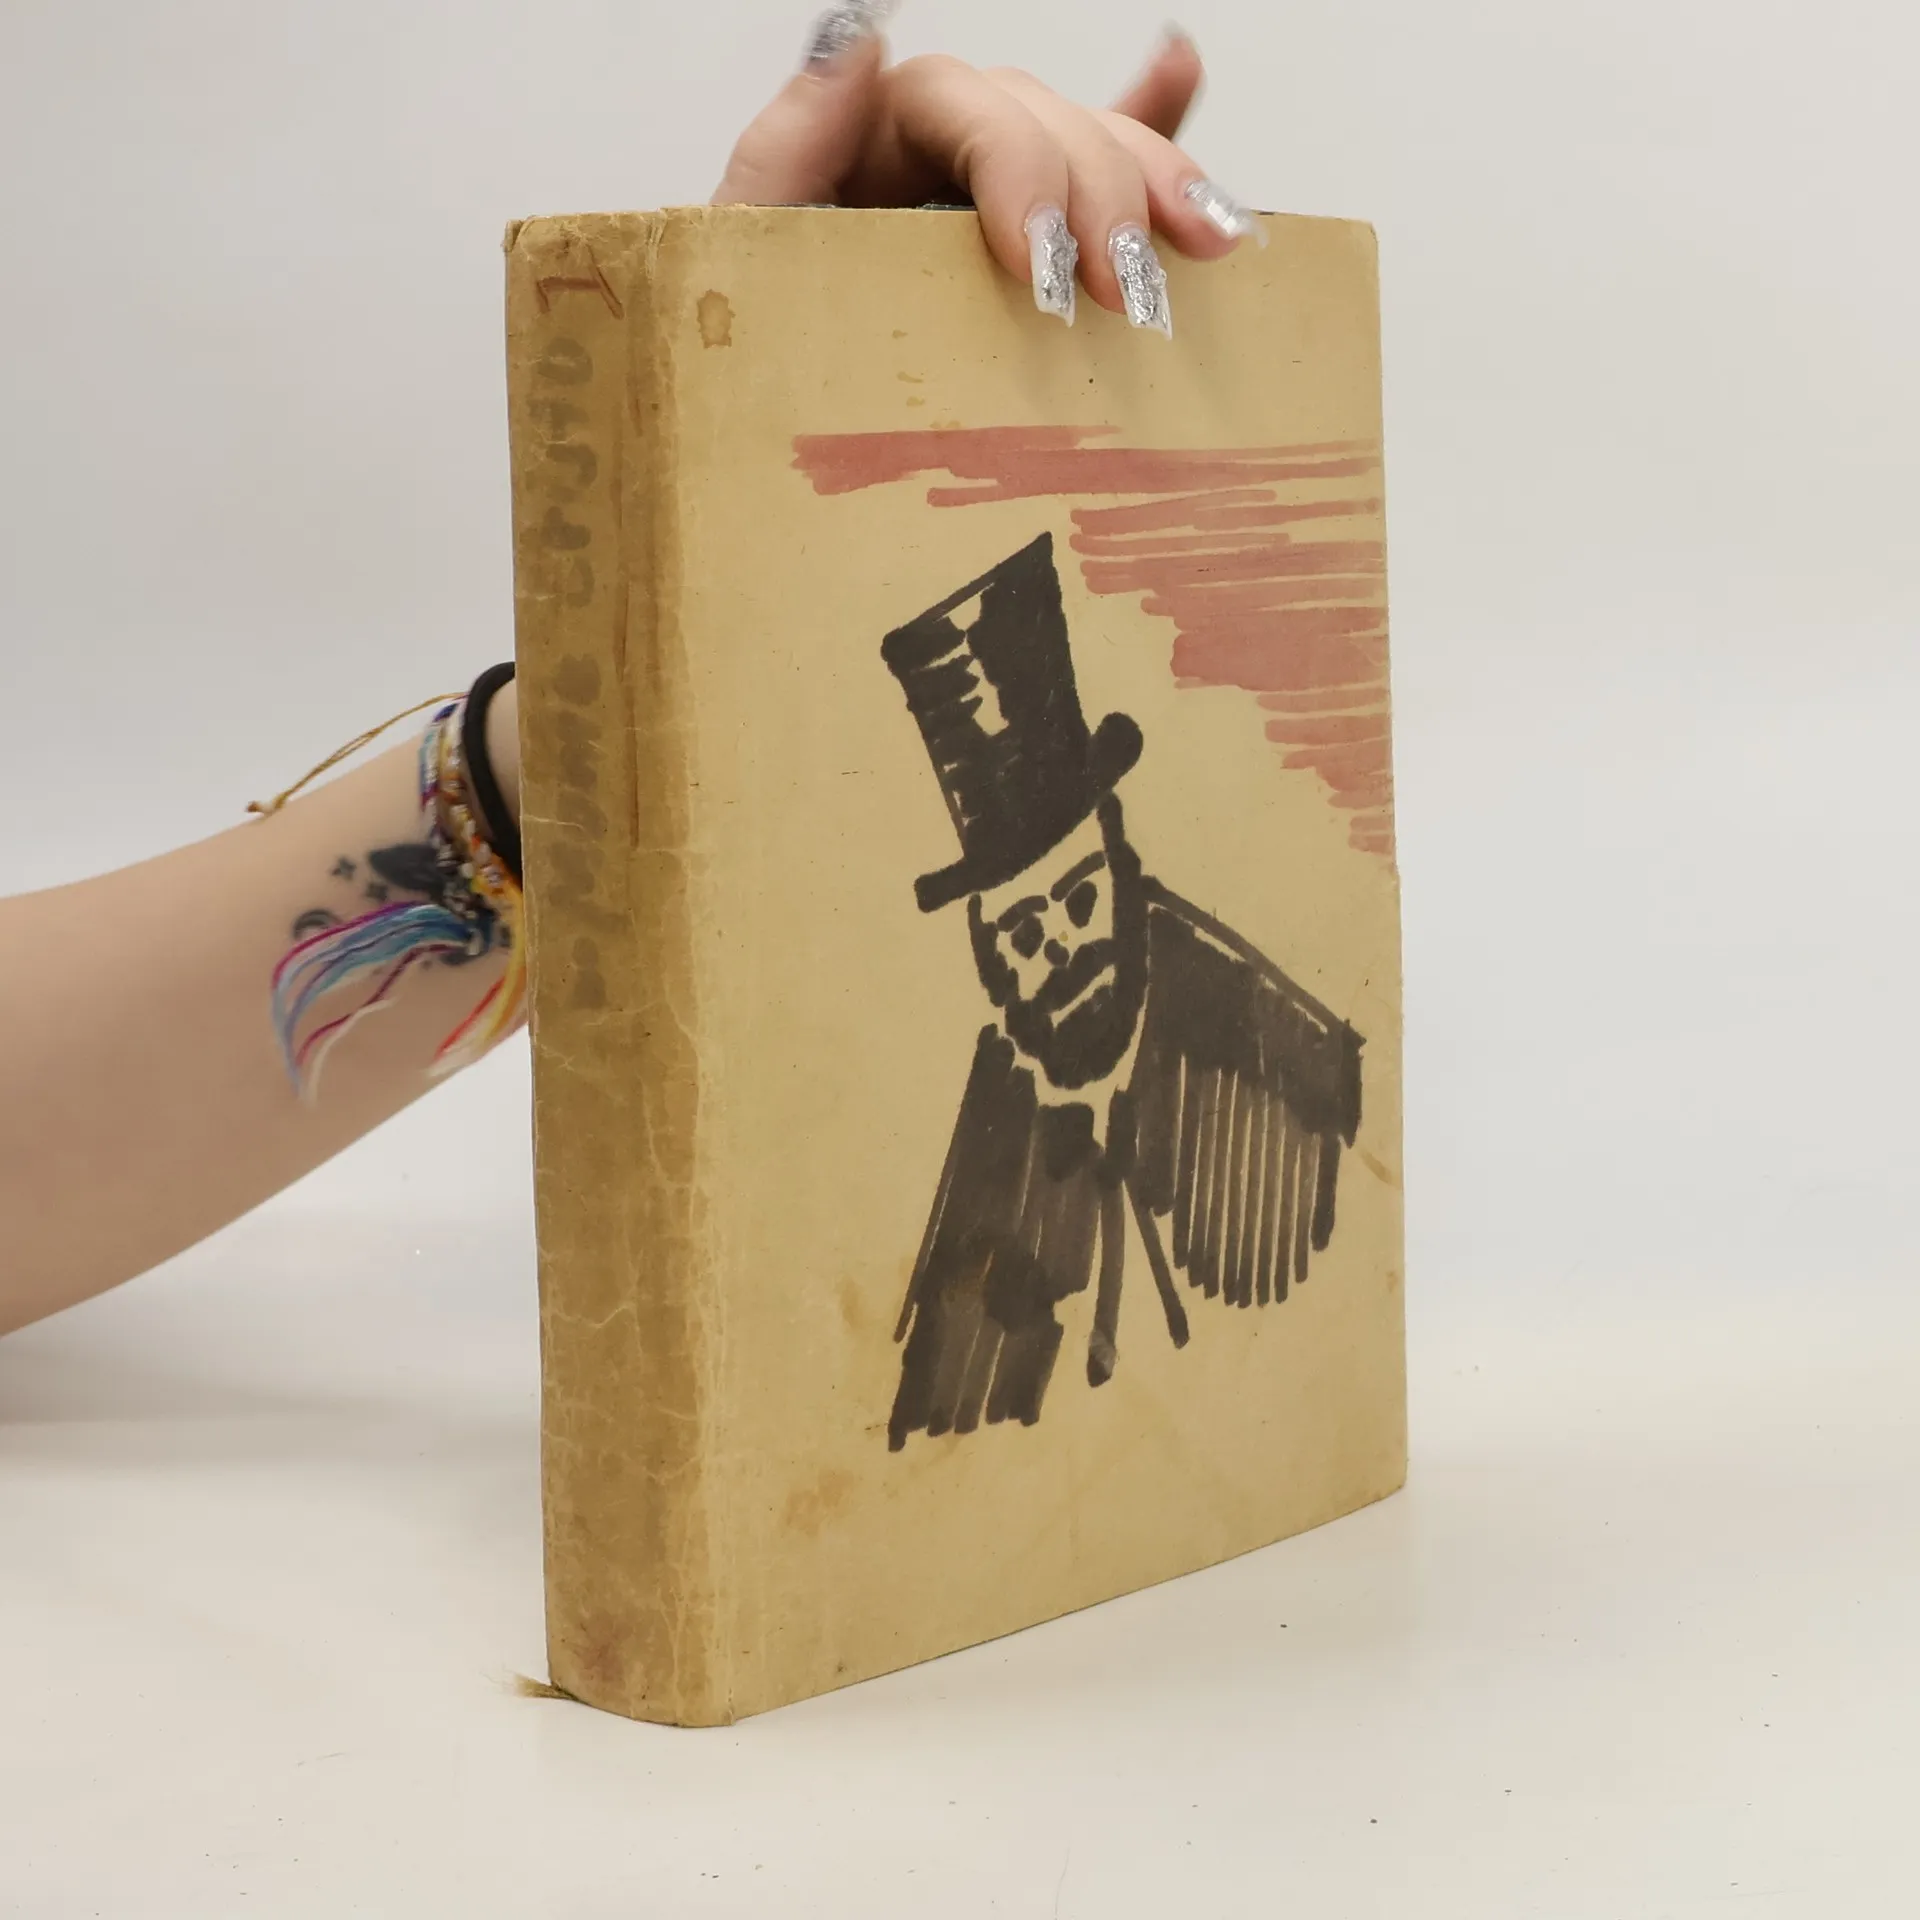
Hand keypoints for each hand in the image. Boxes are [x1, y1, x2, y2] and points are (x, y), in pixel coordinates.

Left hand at [712, 12, 1266, 333]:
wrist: (772, 454)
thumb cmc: (753, 357)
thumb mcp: (743, 257)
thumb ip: (786, 148)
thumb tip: (852, 36)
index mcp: (872, 138)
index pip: (965, 105)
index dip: (1020, 167)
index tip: (1043, 268)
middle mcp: (944, 150)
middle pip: (1049, 123)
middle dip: (1102, 201)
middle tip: (1127, 299)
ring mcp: (998, 192)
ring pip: (1097, 147)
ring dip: (1160, 183)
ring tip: (1210, 241)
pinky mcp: (1040, 239)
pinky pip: (1107, 160)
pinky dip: (1156, 122)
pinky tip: (1183, 74)